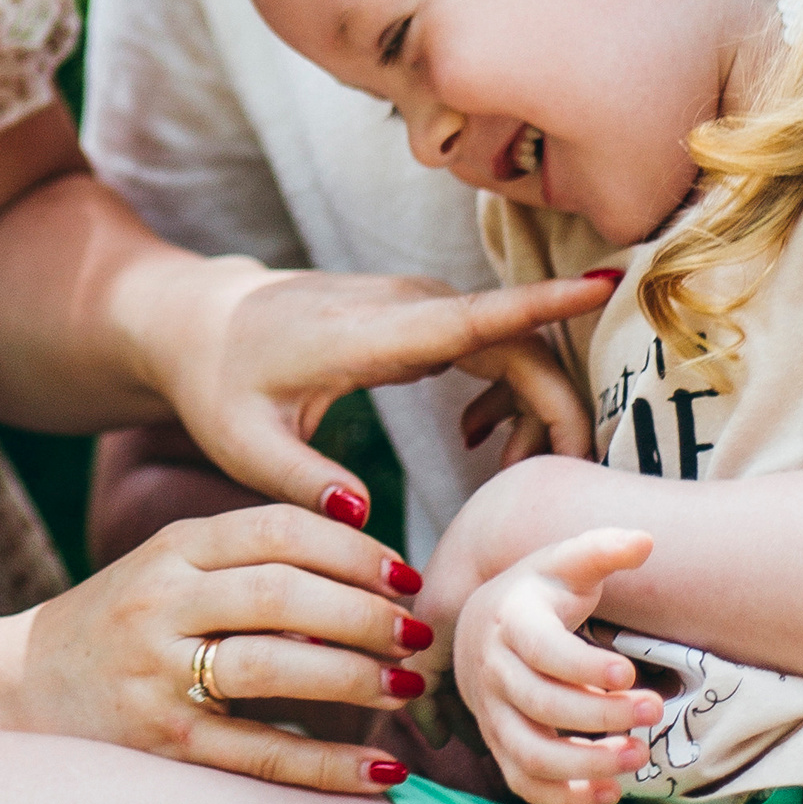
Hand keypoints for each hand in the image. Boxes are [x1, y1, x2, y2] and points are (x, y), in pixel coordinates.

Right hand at [14, 503, 435, 793]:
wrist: (16, 684)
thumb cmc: (120, 621)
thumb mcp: (170, 566)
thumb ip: (247, 560)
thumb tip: (363, 571)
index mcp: (172, 548)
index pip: (277, 530)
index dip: (353, 549)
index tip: (405, 573)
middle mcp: (163, 602)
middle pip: (283, 592)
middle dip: (365, 612)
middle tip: (418, 633)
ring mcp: (159, 673)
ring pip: (273, 665)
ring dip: (354, 677)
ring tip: (405, 687)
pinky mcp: (163, 742)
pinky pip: (259, 754)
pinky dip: (328, 763)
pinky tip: (381, 769)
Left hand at [150, 265, 614, 519]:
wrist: (199, 325)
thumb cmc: (218, 384)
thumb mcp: (244, 443)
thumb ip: (302, 481)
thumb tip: (362, 520)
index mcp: (367, 332)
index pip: (470, 314)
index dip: (541, 302)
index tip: (604, 283)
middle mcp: (403, 306)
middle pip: (514, 342)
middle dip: (556, 407)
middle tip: (555, 480)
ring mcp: (414, 305)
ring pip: (511, 343)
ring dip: (532, 405)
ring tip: (504, 467)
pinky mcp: (418, 316)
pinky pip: (491, 344)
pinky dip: (508, 392)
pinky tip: (478, 437)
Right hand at [451, 529, 661, 803]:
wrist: (483, 624)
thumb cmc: (538, 593)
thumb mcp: (566, 562)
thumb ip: (603, 549)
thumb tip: (646, 540)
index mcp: (510, 620)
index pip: (541, 649)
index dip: (583, 667)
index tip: (628, 674)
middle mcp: (493, 670)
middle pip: (540, 703)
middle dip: (600, 715)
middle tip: (656, 710)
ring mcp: (493, 713)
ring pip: (529, 752)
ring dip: (585, 763)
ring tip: (638, 754)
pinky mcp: (501, 746)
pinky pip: (525, 783)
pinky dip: (565, 797)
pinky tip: (611, 789)